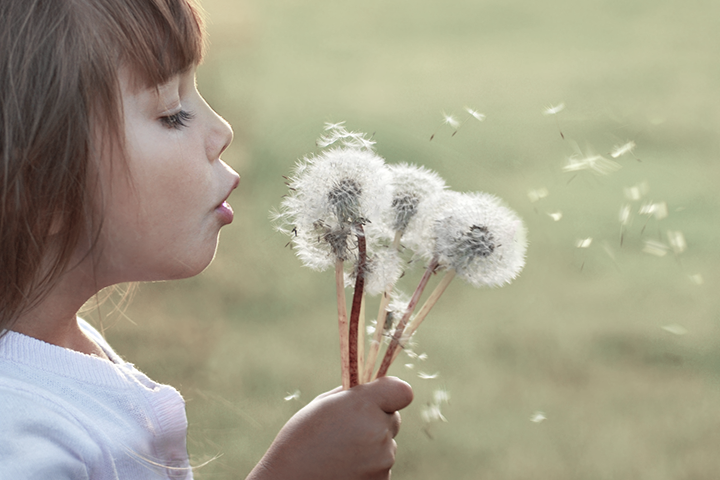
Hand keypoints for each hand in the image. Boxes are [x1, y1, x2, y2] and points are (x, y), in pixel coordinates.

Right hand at [246, 376, 412, 479]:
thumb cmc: (300, 441)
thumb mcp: (321, 405)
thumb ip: (352, 395)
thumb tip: (370, 388)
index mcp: (363, 405)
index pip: (403, 391)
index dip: (393, 393)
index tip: (379, 398)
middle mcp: (378, 431)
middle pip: (393, 419)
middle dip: (377, 420)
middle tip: (349, 429)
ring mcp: (382, 459)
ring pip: (386, 444)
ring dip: (370, 446)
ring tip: (340, 452)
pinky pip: (381, 465)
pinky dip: (368, 466)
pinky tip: (344, 467)